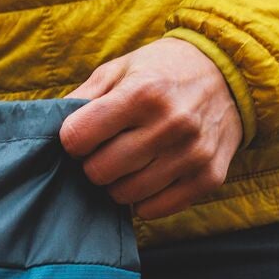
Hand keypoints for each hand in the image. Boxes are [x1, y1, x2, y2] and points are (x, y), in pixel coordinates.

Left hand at [58, 38, 243, 221]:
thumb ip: (82, 98)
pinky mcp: (208, 177)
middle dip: (94, 164)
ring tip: (130, 162)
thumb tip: (47, 129)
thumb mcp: (121, 69)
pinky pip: (154, 209)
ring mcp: (192, 154)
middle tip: (107, 150)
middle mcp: (171, 124)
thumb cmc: (163, 71)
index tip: (83, 135)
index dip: (73, 140)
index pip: (78, 138)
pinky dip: (145, 199)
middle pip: (99, 172)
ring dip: (118, 183)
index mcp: (143, 93)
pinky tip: (151, 175)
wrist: (231, 73)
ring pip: (125, 195)